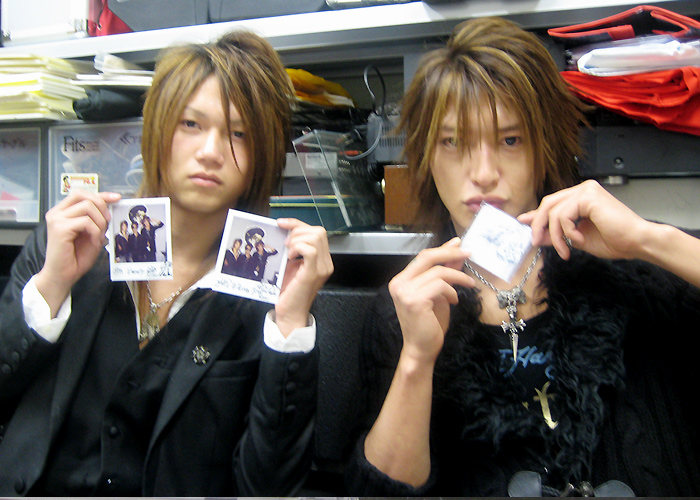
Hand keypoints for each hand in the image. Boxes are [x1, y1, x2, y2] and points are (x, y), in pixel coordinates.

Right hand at [34, 191, 120, 315]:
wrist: (63, 275)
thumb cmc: (76, 257)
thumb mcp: (92, 234)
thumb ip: (97, 219)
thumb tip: (110, 206)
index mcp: (63, 212)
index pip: (83, 194)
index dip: (102, 195)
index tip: (117, 198)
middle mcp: (57, 213)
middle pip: (84, 195)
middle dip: (101, 206)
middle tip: (107, 221)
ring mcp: (56, 219)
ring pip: (87, 207)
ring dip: (99, 222)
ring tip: (98, 236)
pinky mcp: (59, 228)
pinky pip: (86, 222)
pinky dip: (95, 231)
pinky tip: (93, 242)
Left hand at [274, 218, 333, 336]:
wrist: (290, 312)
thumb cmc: (289, 291)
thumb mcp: (292, 265)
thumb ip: (294, 250)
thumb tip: (286, 233)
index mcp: (322, 259)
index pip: (317, 232)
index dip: (298, 223)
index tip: (282, 223)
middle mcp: (326, 262)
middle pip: (319, 231)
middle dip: (298, 230)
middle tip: (286, 243)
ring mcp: (322, 268)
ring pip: (315, 238)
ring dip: (297, 240)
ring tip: (288, 251)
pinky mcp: (313, 273)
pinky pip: (310, 250)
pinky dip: (297, 248)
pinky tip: (290, 257)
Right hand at [388, 237, 472, 363]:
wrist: (421, 349)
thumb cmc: (429, 324)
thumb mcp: (439, 294)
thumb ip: (444, 273)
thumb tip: (455, 253)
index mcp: (401, 280)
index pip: (423, 257)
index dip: (442, 249)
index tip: (459, 245)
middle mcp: (399, 283)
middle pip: (427, 257)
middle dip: (450, 253)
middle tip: (468, 253)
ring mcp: (405, 292)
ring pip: (438, 272)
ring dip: (457, 277)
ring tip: (468, 285)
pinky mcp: (415, 300)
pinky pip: (440, 286)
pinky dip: (451, 291)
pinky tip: (454, 301)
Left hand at [518, 179, 649, 260]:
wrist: (636, 242)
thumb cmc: (615, 240)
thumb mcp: (577, 238)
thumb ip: (557, 233)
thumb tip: (536, 234)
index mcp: (582, 197)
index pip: (553, 203)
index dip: (536, 214)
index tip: (523, 223)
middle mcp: (583, 189)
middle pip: (548, 204)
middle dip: (539, 225)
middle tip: (536, 242)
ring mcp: (586, 190)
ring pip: (553, 212)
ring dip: (555, 235)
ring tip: (565, 249)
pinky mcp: (588, 196)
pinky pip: (563, 215)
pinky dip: (566, 232)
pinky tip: (578, 239)